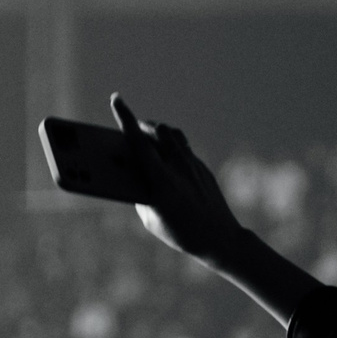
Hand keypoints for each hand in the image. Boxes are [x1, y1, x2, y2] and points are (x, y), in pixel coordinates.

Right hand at [109, 94, 247, 264]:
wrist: (220, 238)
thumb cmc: (180, 233)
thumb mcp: (151, 219)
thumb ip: (140, 194)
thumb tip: (135, 174)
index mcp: (160, 180)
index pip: (138, 141)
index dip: (125, 118)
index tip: (116, 99)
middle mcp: (178, 167)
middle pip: (156, 131)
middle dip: (141, 125)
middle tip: (131, 126)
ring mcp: (193, 165)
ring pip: (172, 134)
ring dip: (158, 132)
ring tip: (149, 136)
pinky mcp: (202, 168)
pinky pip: (183, 147)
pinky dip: (171, 146)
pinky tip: (166, 155)